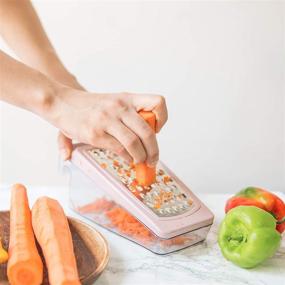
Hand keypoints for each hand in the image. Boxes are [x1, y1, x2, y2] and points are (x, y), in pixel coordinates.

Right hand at [50, 87, 167, 165]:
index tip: (157, 129)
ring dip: (141, 157)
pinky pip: (119, 149)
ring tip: (141, 161)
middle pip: (148, 132)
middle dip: (154, 150)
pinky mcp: (95, 134)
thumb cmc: (89, 105)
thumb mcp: (111, 102)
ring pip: (134, 143)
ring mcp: (107, 120)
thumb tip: (148, 133)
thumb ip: (129, 117)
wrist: (60, 101)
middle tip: (153, 159)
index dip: (162, 118)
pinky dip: (127, 157)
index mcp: (127, 98)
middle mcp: (120, 107)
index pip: (157, 102)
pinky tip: (127, 158)